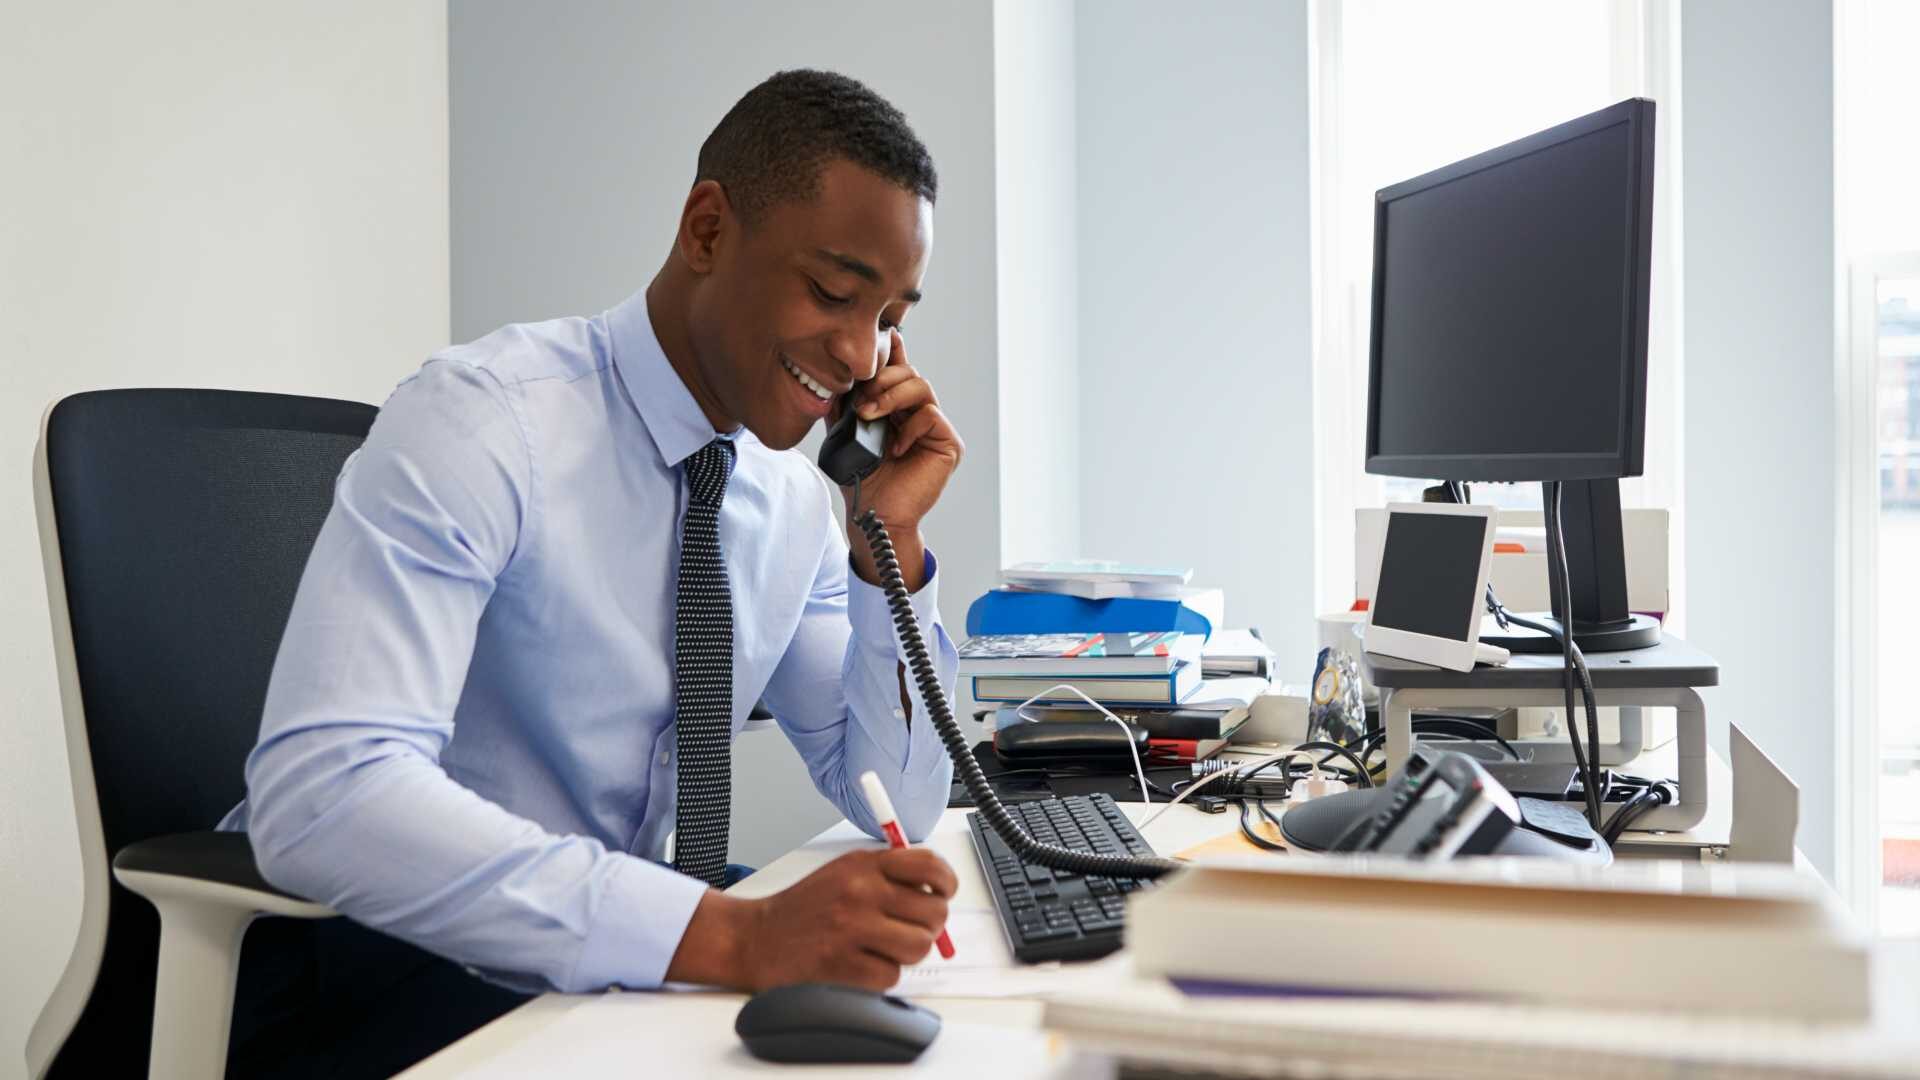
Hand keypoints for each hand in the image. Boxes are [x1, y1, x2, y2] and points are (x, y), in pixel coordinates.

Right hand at [665, 847, 955, 991]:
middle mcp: (860, 892)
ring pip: (918, 946)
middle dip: (930, 926)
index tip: (944, 893)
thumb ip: (888, 876)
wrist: (755, 938)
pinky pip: (892, 975)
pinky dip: (881, 976)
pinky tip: (860, 965)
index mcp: (864, 865)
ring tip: (883, 948)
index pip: (928, 865)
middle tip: (911, 929)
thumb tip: (936, 896)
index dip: (946, 882)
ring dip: (906, 953)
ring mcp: (851, 929)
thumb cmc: (804, 909)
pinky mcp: (843, 965)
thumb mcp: (843, 873)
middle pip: (933, 912)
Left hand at [840, 329, 962, 590]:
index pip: (898, 371)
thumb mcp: (845, 434)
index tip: (886, 336)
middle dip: (881, 379)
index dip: (893, 352)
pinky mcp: (948, 443)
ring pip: (921, 387)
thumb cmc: (862, 479)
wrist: (876, 515)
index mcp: (897, 409)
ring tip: (869, 415)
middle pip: (909, 373)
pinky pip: (931, 414)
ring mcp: (935, 428)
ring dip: (891, 395)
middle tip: (860, 401)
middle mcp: (918, 414)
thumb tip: (837, 376)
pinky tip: (895, 447)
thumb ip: (844, 405)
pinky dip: (910, 426)